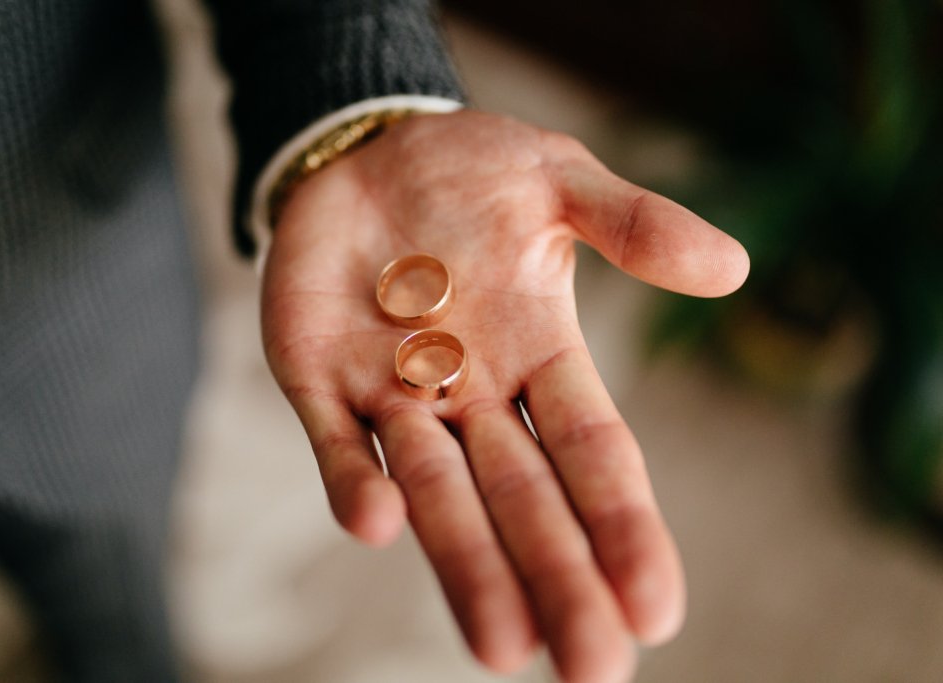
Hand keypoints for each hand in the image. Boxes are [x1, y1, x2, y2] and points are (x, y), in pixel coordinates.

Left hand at [260, 110, 747, 682]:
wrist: (367, 152)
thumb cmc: (473, 172)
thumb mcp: (561, 182)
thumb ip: (634, 224)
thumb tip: (732, 268)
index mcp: (542, 354)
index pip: (594, 453)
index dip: (624, 526)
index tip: (658, 608)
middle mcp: (474, 393)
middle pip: (522, 497)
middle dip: (556, 576)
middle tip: (594, 667)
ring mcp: (394, 392)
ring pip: (435, 492)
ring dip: (465, 563)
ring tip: (502, 646)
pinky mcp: (320, 378)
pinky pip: (337, 444)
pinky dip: (356, 484)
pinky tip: (379, 525)